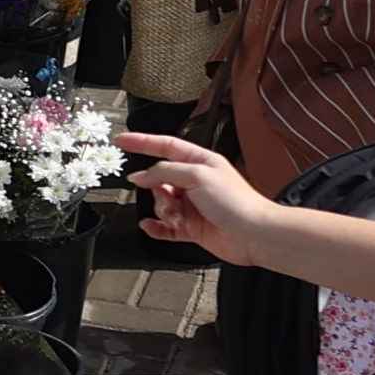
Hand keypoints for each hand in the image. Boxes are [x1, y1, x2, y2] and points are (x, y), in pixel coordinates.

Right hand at [112, 129, 263, 253]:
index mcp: (199, 162)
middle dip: (157, 189)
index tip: (122, 140)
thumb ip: (165, 172)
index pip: (164, 146)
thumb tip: (142, 175)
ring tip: (177, 216)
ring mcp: (192, 205)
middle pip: (159, 179)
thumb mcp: (197, 175)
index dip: (141, 142)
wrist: (253, 234)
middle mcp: (195, 182)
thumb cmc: (236, 202)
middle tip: (169, 196)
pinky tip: (151, 226)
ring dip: (163, 211)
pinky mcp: (191, 227)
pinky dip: (157, 227)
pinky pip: (165, 227)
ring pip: (161, 204)